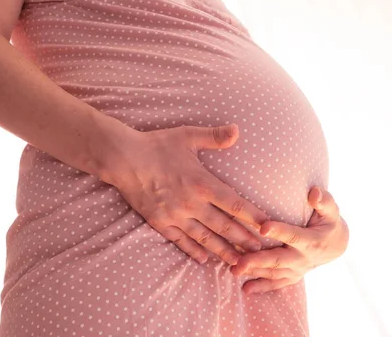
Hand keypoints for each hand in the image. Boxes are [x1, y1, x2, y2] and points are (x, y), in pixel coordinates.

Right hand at [107, 123, 269, 265]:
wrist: (123, 159)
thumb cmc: (157, 145)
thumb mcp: (187, 136)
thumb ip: (214, 136)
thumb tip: (237, 130)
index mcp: (202, 183)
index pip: (235, 204)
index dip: (253, 217)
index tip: (268, 227)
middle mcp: (191, 204)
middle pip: (224, 226)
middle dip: (244, 239)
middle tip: (260, 251)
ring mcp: (175, 215)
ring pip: (204, 238)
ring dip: (223, 251)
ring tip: (238, 262)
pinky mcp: (160, 222)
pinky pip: (180, 241)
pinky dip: (193, 250)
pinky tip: (203, 259)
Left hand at [229, 187, 348, 293]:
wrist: (336, 245)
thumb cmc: (329, 221)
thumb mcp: (331, 210)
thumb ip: (324, 201)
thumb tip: (314, 192)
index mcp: (311, 241)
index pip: (293, 235)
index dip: (278, 231)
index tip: (262, 227)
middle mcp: (303, 258)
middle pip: (278, 260)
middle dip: (258, 261)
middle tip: (239, 262)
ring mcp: (297, 269)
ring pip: (273, 273)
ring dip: (254, 272)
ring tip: (234, 270)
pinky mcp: (292, 276)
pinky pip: (276, 283)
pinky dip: (261, 287)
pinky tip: (245, 288)